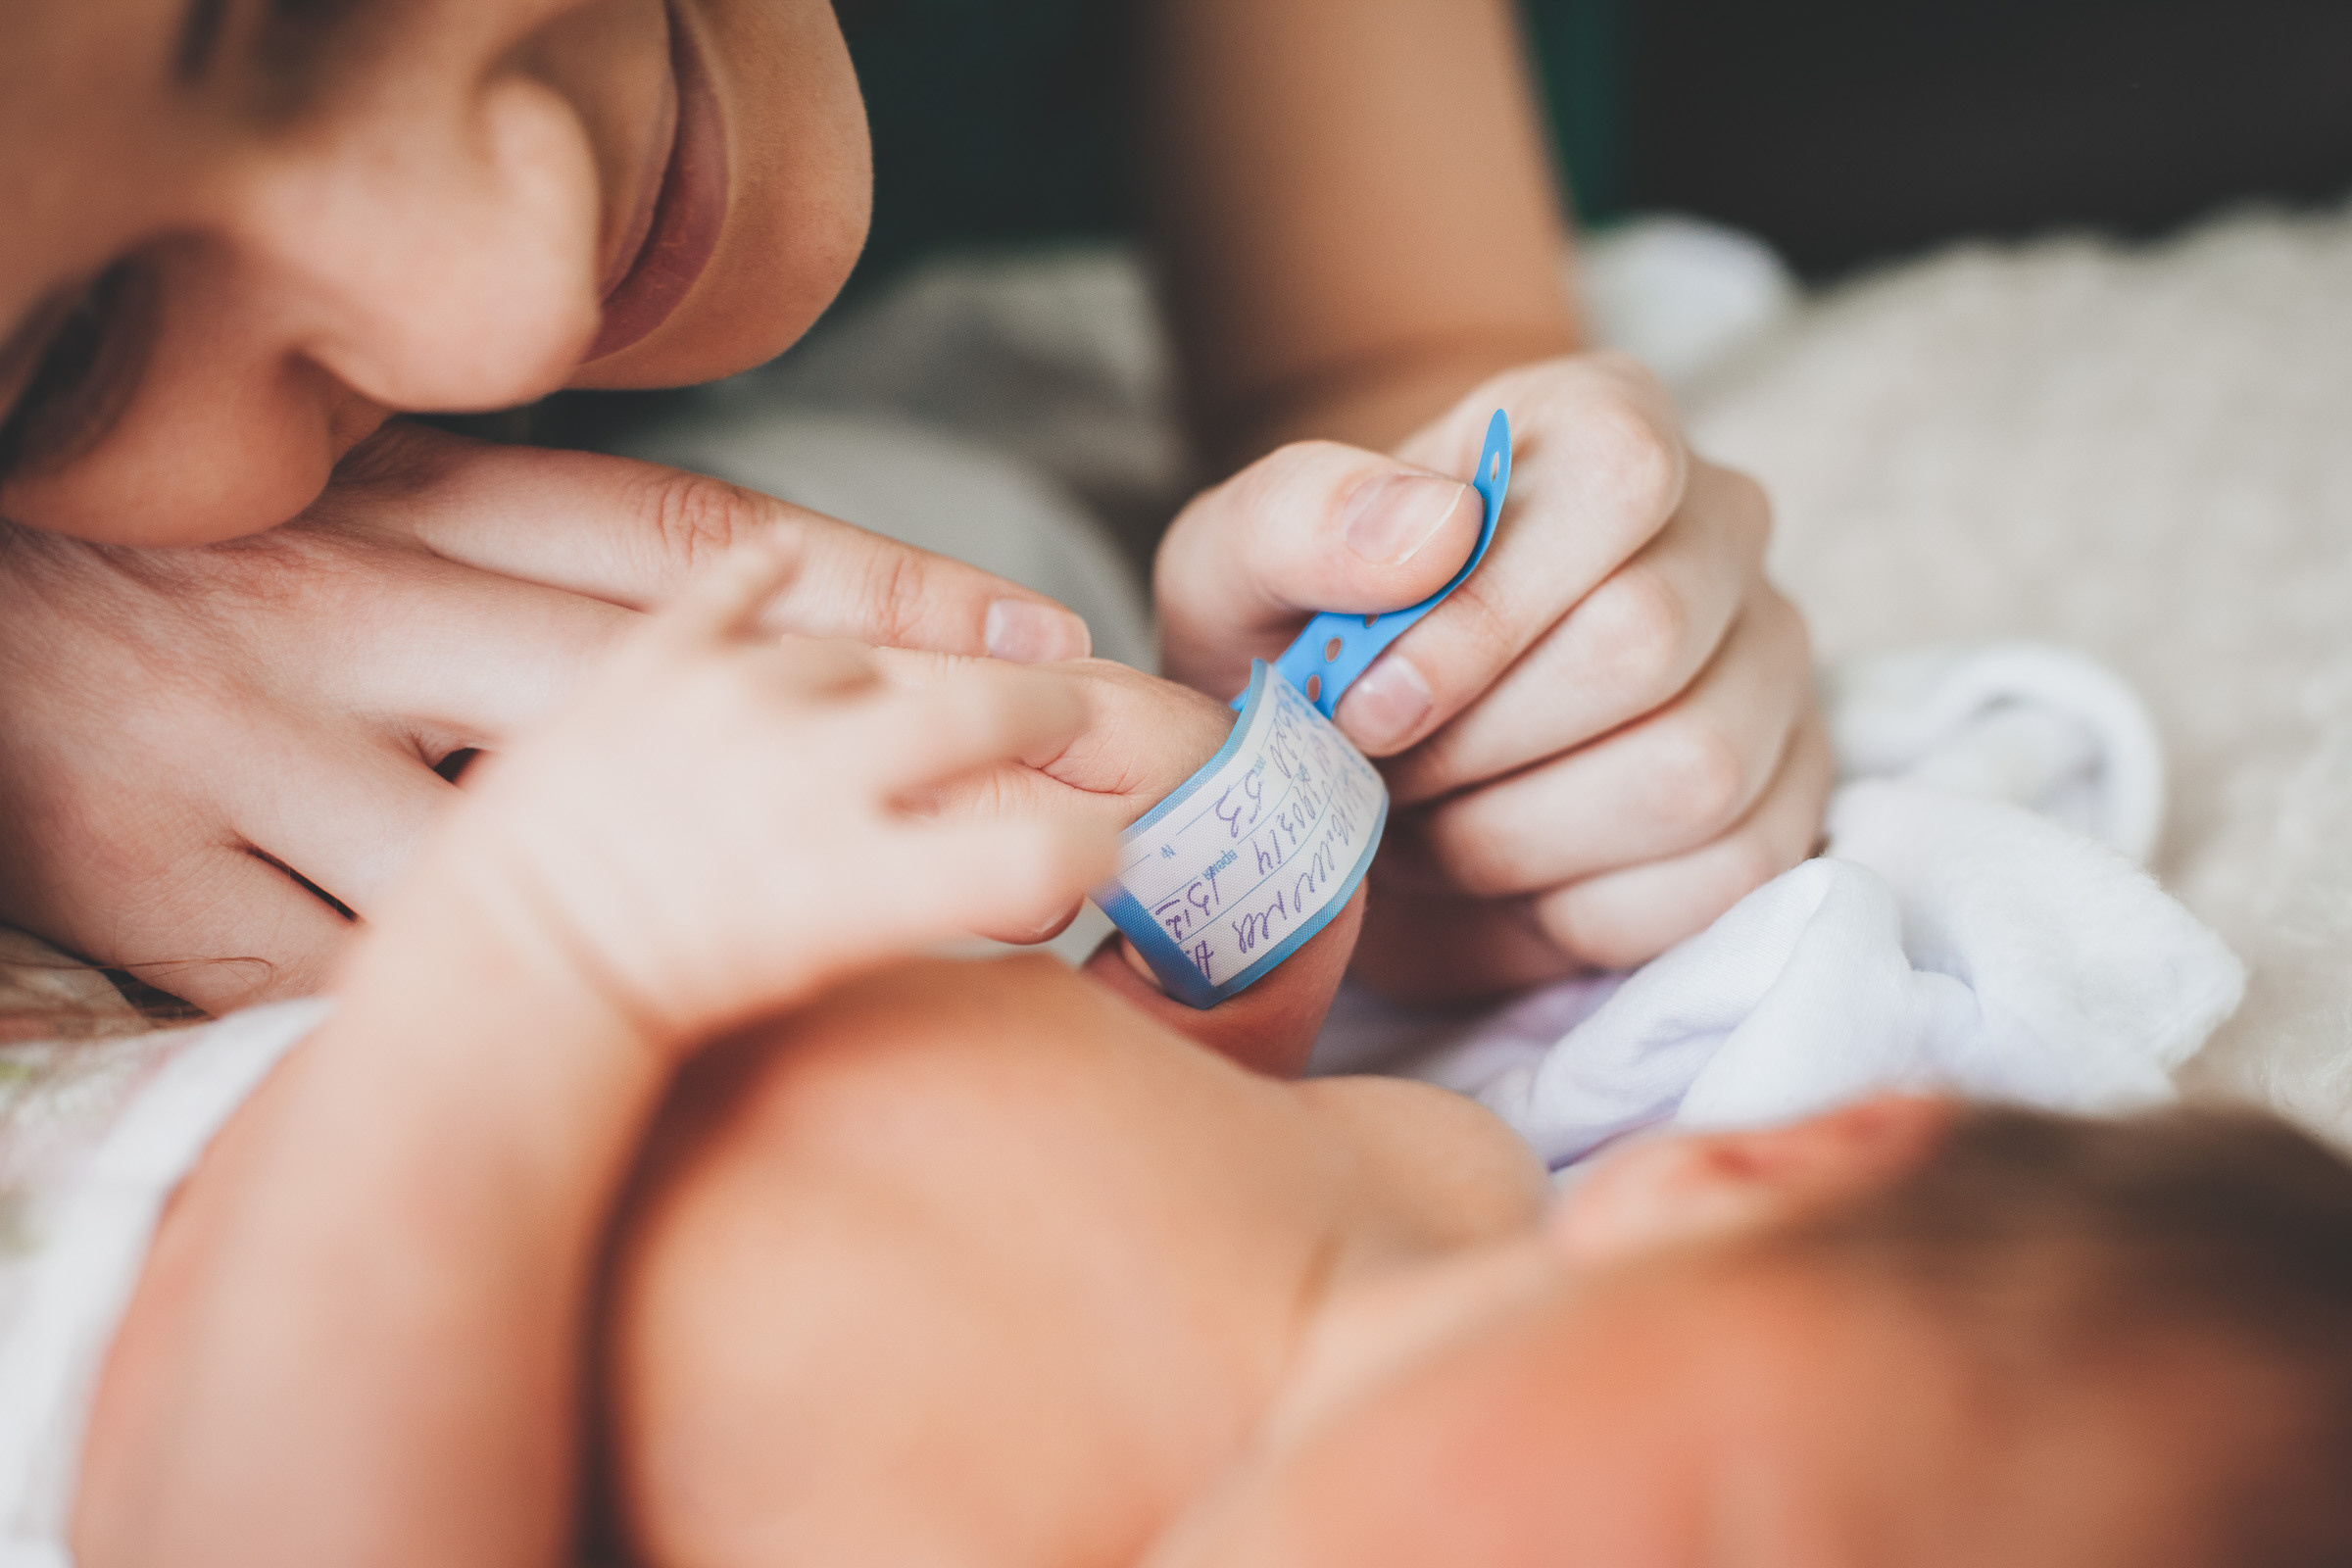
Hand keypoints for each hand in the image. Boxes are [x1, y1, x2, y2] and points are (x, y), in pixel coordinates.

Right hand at [0, 421, 1093, 1013]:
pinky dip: (457, 1019)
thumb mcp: (407, 521)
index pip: (693, 544)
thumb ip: (588, 565)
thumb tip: (801, 592)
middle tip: (1068, 797)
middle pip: (654, 684)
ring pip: (503, 852)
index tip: (1050, 643)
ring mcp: (255, 754)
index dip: (880, 591)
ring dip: (685, 911)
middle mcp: (351, 614)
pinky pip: (345, 974)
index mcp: (414, 513)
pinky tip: (579, 1045)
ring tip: (874, 941)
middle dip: (871, 739)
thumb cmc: (237, 584)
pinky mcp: (163, 885)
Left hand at [1156, 353, 1830, 1000]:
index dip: (1484, 614)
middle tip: (1384, 772)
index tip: (1368, 700)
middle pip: (1645, 643)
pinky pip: (1714, 882)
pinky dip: (1576, 911)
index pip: (1616, 482)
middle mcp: (1721, 531)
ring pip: (1691, 775)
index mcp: (1602, 426)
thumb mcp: (1237, 567)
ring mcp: (1771, 674)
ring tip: (1431, 822)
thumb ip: (1300, 519)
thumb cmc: (1301, 643)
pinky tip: (1503, 876)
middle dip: (1474, 743)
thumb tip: (1437, 529)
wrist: (1339, 758)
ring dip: (1514, 836)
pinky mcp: (1780, 807)